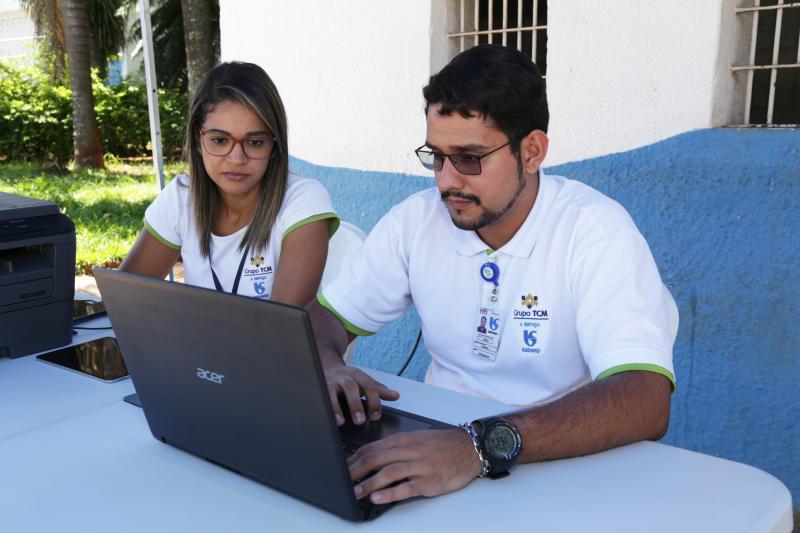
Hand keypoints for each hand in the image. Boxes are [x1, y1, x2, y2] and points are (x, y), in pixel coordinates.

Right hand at [324, 362, 398, 425]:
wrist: (327, 365)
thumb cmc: (348, 377)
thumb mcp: (364, 381)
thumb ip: (379, 390)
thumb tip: (396, 395)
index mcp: (358, 375)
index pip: (369, 386)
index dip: (374, 401)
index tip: (376, 417)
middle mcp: (343, 377)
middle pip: (350, 387)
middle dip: (355, 404)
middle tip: (360, 421)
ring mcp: (329, 381)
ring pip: (332, 391)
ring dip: (336, 407)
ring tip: (340, 422)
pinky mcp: (318, 387)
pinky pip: (319, 396)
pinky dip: (322, 406)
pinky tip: (324, 417)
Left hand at [348, 428, 482, 504]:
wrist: (470, 448)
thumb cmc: (441, 445)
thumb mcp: (416, 439)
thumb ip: (395, 448)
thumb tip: (372, 458)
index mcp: (403, 440)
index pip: (372, 448)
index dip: (354, 459)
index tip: (342, 469)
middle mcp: (409, 451)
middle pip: (375, 459)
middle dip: (355, 470)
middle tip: (342, 481)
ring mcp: (420, 466)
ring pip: (388, 472)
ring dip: (369, 483)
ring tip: (355, 492)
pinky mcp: (430, 481)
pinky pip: (407, 487)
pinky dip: (390, 493)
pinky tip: (378, 498)